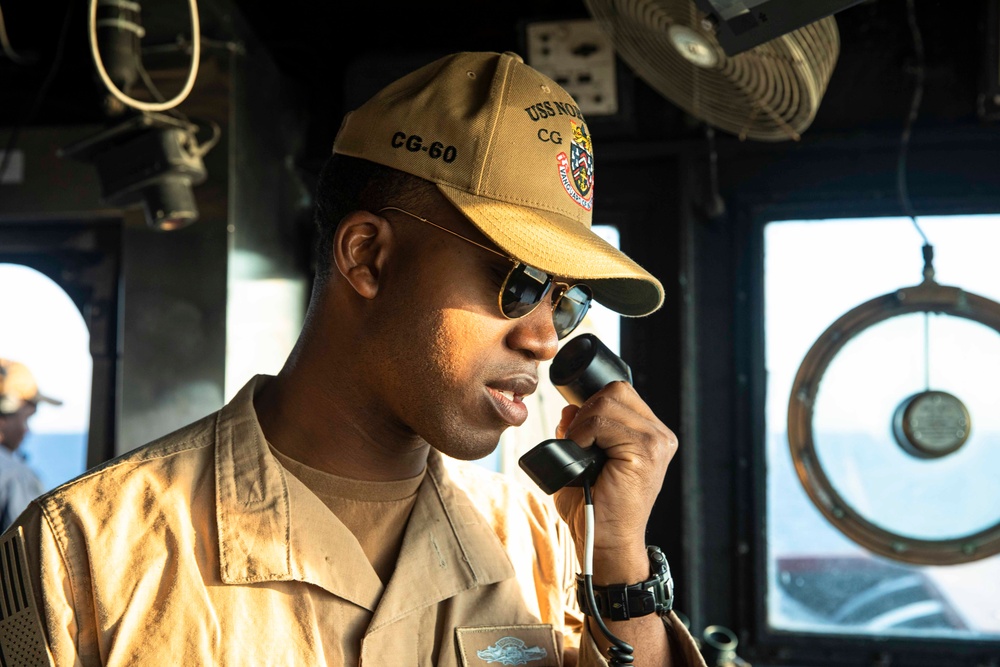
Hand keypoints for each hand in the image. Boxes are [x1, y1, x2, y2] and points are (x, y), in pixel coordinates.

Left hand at [551, 381, 677, 579]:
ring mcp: (656, 442)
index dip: (593, 404)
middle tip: (577, 440)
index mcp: (651, 435)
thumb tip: (570, 409)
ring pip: (609, 401)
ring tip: (579, 448)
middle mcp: (660, 436)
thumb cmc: (594, 508)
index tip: (579, 432)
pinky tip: (582, 451)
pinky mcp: (646, 452)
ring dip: (584, 422)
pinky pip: (605, 421)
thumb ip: (578, 432)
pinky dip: (584, 431)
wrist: (606, 543)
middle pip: (616, 390)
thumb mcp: (581, 461)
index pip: (621, 393)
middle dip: (588, 409)